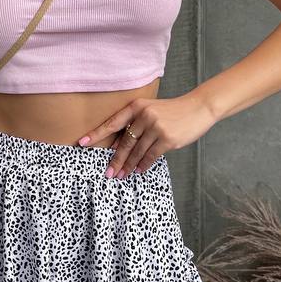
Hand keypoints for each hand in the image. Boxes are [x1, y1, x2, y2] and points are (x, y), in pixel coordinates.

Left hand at [78, 93, 216, 177]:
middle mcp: (145, 116)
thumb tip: (118, 147)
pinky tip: (138, 171)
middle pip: (124, 143)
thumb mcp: (151, 110)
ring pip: (137, 152)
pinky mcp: (167, 139)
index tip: (82, 143)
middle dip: (115, 160)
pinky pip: (150, 156)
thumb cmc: (172, 111)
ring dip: (128, 166)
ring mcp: (156, 127)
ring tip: (121, 175)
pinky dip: (143, 165)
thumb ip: (135, 124)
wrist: (198, 108)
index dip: (96, 134)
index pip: (112, 122)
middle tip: (108, 172)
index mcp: (137, 106)